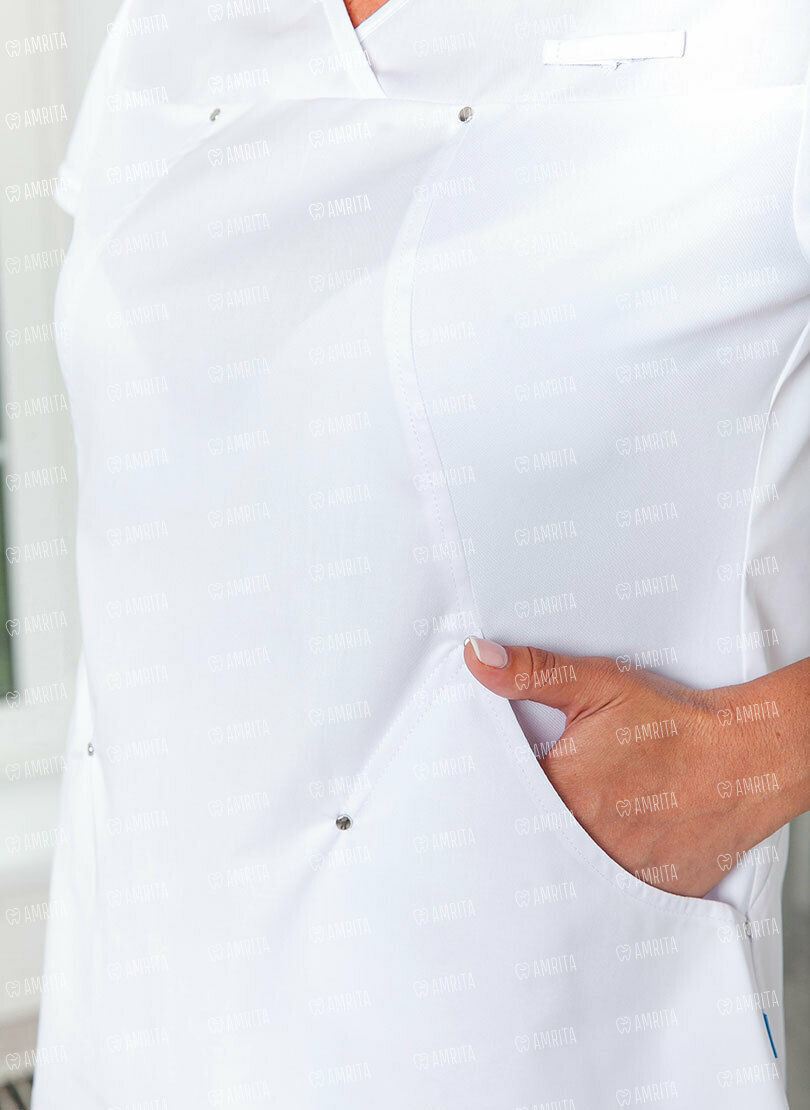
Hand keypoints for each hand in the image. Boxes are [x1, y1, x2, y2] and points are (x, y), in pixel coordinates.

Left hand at [463, 636, 809, 896]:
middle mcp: (588, 840)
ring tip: (589, 828)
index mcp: (562, 791)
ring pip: (575, 874)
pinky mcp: (656, 893)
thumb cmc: (673, 722)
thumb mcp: (596, 684)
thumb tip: (478, 658)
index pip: (507, 803)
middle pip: (538, 842)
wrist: (745, 757)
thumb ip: (531, 674)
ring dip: (570, 856)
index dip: (502, 795)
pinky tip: (616, 853)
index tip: (507, 789)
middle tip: (553, 808)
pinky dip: (611, 879)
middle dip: (535, 827)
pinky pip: (617, 896)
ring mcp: (624, 873)